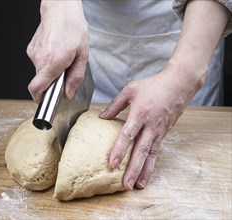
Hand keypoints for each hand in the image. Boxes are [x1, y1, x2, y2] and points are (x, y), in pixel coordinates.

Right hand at [27, 1, 88, 102]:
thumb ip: (75, 77)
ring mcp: (33, 53)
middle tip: (64, 72)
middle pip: (40, 82)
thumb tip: (68, 93)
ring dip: (50, 70)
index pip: (36, 88)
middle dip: (51, 82)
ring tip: (61, 58)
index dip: (39, 98)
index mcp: (53, 62)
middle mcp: (39, 59)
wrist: (60, 9)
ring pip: (40, 72)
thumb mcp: (82, 55)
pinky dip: (47, 62)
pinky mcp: (31, 49)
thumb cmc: (73, 28)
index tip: (45, 101)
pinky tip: (55, 51)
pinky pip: (38, 62)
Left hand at [99, 65, 200, 189]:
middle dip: (133, 169)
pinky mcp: (164, 133)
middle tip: (126, 185)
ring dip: (144, 171)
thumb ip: (115, 105)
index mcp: (140, 113)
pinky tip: (146, 173)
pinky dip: (152, 163)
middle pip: (141, 150)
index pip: (128, 134)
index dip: (119, 150)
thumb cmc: (153, 85)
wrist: (179, 84)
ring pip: (151, 155)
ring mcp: (159, 131)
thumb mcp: (131, 90)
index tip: (112, 164)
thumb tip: (101, 117)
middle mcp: (151, 125)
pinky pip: (157, 151)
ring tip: (137, 186)